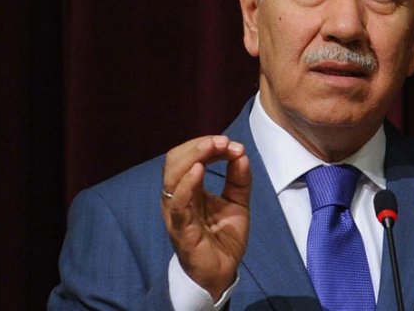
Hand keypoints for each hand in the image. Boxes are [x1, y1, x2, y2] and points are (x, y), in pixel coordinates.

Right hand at [161, 135, 251, 299]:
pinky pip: (177, 204)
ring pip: (172, 177)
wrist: (223, 271)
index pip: (188, 156)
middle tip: (223, 141)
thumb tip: (241, 153)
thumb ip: (239, 178)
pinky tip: (199, 171)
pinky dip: (186, 184)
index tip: (230, 142)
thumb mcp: (237, 202)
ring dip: (194, 157)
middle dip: (199, 145)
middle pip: (175, 160)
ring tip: (213, 147)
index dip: (206, 144)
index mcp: (188, 188)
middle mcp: (177, 196)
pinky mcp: (181, 229)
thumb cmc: (224, 237)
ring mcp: (176, 212)